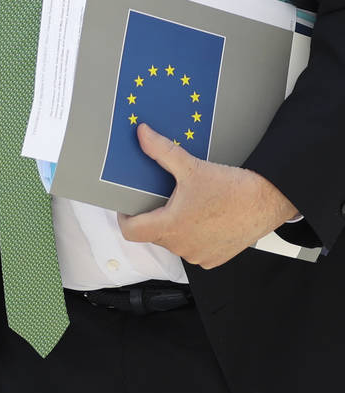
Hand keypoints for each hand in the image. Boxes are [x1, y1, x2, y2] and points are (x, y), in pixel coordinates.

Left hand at [117, 123, 298, 267]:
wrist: (267, 201)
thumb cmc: (231, 188)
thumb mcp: (191, 166)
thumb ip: (161, 150)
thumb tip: (142, 133)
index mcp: (171, 227)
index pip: (132, 231)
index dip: (125, 217)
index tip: (129, 204)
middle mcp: (182, 247)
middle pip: (154, 234)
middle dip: (155, 215)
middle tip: (165, 195)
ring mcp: (199, 256)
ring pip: (175, 241)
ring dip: (176, 226)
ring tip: (189, 204)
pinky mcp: (214, 260)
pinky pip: (194, 249)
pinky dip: (194, 235)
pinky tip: (205, 218)